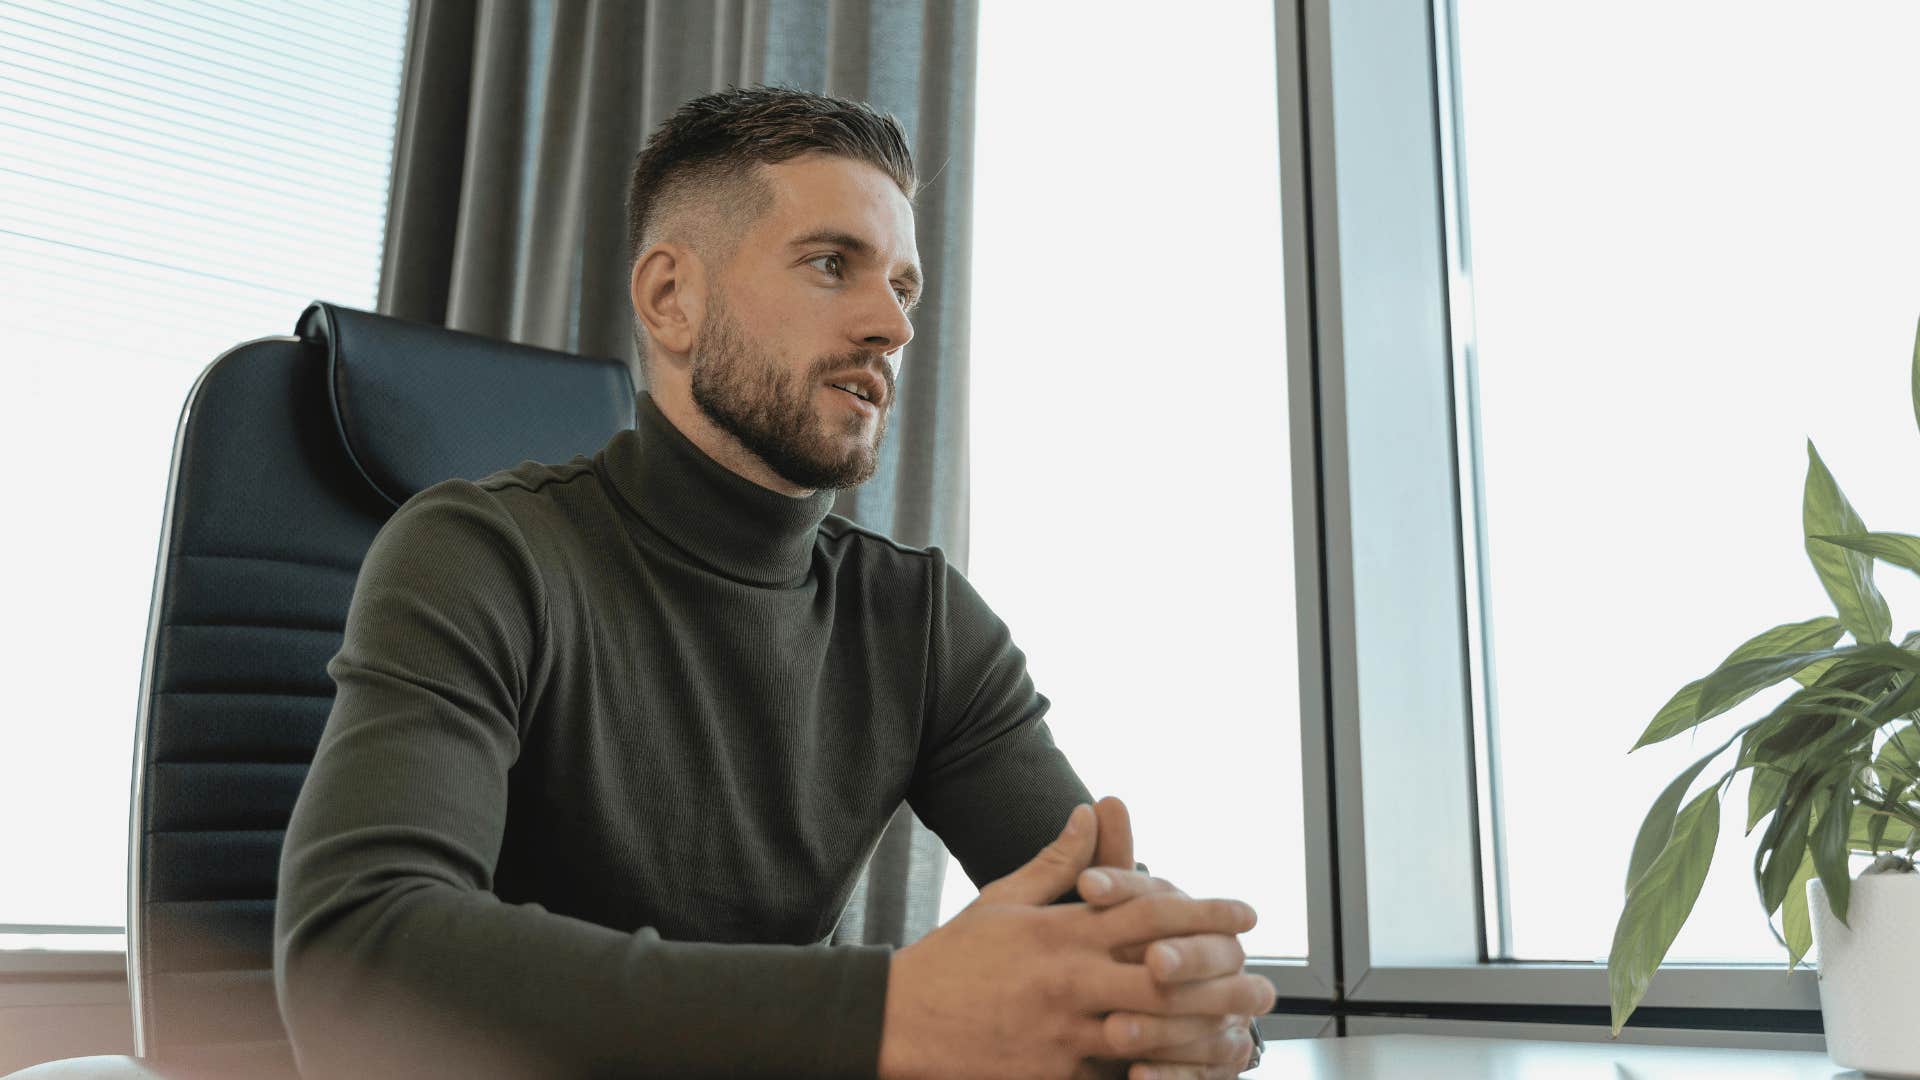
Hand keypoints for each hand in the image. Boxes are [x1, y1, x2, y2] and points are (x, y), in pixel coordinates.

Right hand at [876, 804, 1270, 1079]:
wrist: (899, 1020)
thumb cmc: (954, 959)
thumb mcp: (1003, 900)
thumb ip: (1057, 862)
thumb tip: (1091, 812)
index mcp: (1062, 931)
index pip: (1147, 913)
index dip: (1203, 912)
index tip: (1247, 914)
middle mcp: (1069, 978)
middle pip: (1163, 978)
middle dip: (1221, 981)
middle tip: (1267, 986)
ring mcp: (1062, 1032)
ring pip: (1149, 1034)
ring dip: (1201, 1035)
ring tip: (1244, 1036)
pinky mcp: (1051, 1075)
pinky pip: (1115, 1079)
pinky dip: (1153, 1078)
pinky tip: (1185, 1078)